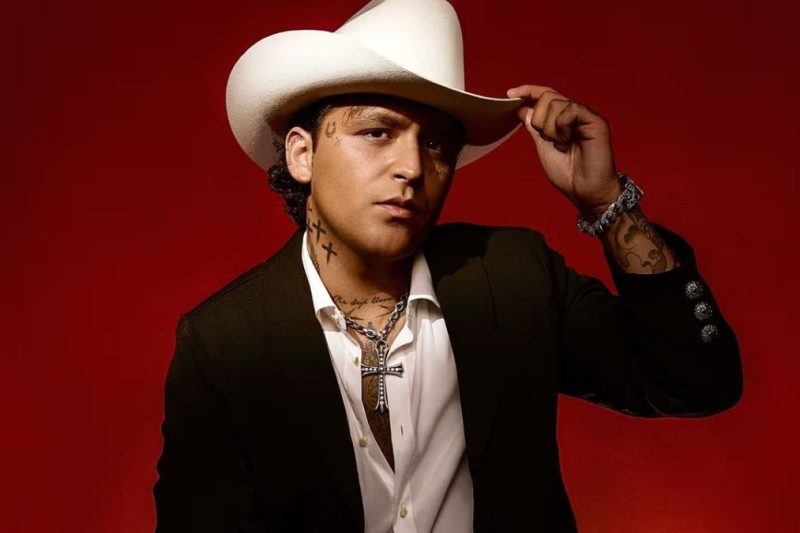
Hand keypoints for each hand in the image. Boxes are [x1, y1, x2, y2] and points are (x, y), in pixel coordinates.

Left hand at [506, 84, 621, 216]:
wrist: (585, 192)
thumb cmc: (568, 174)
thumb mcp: (543, 147)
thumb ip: (534, 127)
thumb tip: (522, 108)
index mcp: (563, 119)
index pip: (545, 95)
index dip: (528, 91)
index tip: (510, 94)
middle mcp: (575, 114)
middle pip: (547, 97)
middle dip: (539, 120)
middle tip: (549, 140)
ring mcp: (585, 116)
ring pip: (556, 103)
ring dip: (550, 128)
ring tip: (562, 144)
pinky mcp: (595, 121)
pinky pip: (570, 110)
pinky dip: (562, 127)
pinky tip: (568, 141)